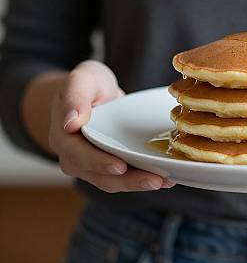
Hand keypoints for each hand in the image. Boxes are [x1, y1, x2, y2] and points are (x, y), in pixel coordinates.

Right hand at [49, 60, 174, 191]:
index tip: (120, 166)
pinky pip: (125, 176)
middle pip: (101, 176)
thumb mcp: (82, 79)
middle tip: (155, 180)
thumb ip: (75, 97)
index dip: (99, 163)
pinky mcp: (110, 164)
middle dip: (129, 180)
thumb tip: (70, 123)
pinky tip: (167, 177)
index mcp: (64, 138)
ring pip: (115, 181)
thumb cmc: (87, 83)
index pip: (80, 156)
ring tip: (166, 180)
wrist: (92, 92)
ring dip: (140, 184)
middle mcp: (75, 158)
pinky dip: (144, 177)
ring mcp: (93, 165)